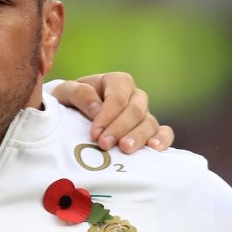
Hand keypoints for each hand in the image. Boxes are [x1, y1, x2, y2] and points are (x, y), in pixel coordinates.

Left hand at [50, 73, 172, 152]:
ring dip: (139, 137)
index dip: (107, 115)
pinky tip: (154, 149)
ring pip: (150, 123)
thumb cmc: (71, 102)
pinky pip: (165, 133)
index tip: (94, 134)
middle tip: (105, 144)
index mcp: (117, 82)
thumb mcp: (66, 93)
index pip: (118, 96)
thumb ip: (79, 94)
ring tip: (126, 149)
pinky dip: (162, 140)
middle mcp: (135, 96)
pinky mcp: (151, 131)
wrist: (74, 116)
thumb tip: (97, 108)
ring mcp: (145, 114)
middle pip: (136, 110)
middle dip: (120, 128)